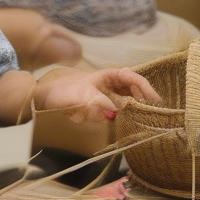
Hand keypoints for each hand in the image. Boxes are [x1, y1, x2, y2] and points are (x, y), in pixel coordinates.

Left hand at [36, 67, 161, 123]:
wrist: (45, 98)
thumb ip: (98, 104)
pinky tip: (130, 124)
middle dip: (144, 101)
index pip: (134, 79)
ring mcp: (108, 96)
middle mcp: (112, 84)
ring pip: (129, 102)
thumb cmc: (62, 91)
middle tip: (153, 114)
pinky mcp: (103, 108)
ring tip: (146, 120)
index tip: (155, 101)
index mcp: (110, 75)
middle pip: (136, 91)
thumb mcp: (81, 96)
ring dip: (136, 110)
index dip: (146, 89)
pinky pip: (118, 112)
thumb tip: (114, 113)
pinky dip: (124, 117)